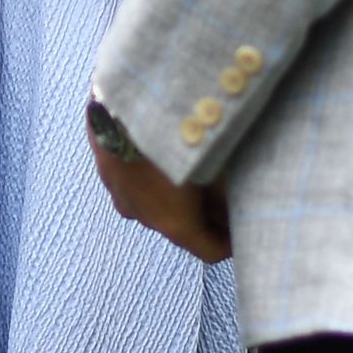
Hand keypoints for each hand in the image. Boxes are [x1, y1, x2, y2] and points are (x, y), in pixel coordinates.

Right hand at [91, 138, 232, 264]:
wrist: (123, 101)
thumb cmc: (180, 134)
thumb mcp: (219, 165)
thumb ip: (230, 194)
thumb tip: (238, 207)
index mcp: (175, 224)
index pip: (211, 252)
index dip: (232, 244)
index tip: (246, 231)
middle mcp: (145, 217)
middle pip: (182, 229)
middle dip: (206, 219)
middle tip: (228, 200)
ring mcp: (121, 195)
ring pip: (156, 206)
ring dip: (176, 197)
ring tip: (196, 171)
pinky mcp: (107, 170)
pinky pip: (136, 184)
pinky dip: (154, 178)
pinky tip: (163, 154)